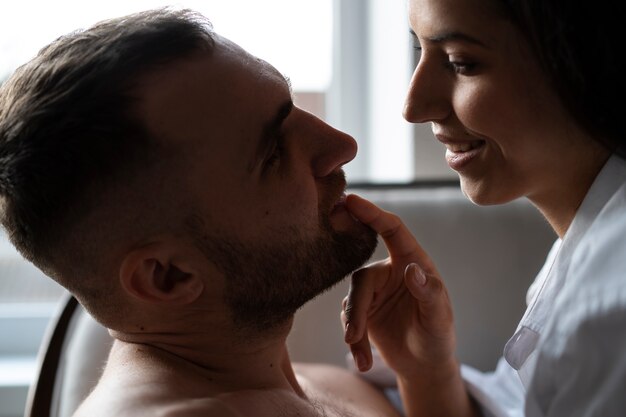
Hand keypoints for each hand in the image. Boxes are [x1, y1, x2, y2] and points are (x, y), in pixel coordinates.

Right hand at [341, 194, 456, 380]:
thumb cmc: (437, 335)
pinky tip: (364, 361)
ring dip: (354, 329)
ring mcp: (373, 291)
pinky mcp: (362, 310)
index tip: (351, 200)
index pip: (391, 230)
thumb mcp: (439, 317)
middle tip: (354, 335)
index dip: (371, 213)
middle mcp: (390, 271)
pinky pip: (348, 319)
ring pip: (351, 300)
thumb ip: (428, 293)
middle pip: (362, 278)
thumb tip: (412, 270)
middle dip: (357, 309)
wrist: (424, 365)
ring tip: (364, 357)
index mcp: (412, 261)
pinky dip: (354, 341)